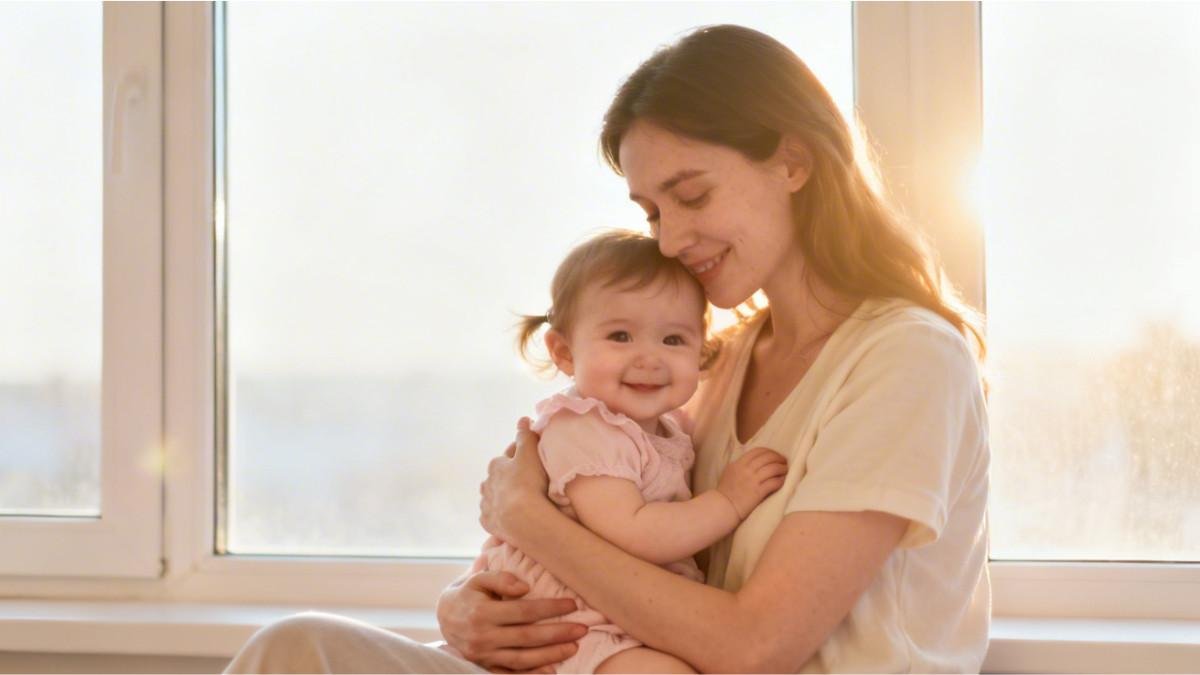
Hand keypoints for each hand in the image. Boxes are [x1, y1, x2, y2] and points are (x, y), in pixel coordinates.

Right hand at [436, 570, 587, 672]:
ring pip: (522, 659)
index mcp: (482, 613)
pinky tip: (552, 671)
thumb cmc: (468, 593)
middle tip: (582, 629)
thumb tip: (525, 587)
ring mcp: (483, 656)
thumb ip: (501, 579)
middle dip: (558, 634)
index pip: (523, 611)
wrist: (444, 617)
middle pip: (527, 637)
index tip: (572, 605)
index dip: (549, 609)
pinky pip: (510, 674)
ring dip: (551, 655)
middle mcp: (482, 637)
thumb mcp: (478, 579)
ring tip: (573, 648)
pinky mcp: (484, 667)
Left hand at [479, 418, 551, 541]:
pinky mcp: (487, 522)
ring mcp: (486, 504)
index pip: (508, 456)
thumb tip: (523, 419)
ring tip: (518, 501)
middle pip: (498, 477)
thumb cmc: (529, 482)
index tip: (532, 461)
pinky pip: (493, 515)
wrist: (523, 518)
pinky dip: (500, 514)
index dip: (520, 457)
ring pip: (493, 496)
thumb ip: (526, 435)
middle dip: (509, 477)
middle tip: (526, 482)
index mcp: (496, 465)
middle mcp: (486, 483)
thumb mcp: (530, 453)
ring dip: (502, 496)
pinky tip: (509, 517)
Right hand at [715, 446, 787, 519]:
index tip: (775, 455)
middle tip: (784, 461)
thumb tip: (754, 462)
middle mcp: (746, 469)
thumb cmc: (725, 492)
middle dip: (778, 458)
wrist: (722, 507)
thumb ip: (740, 466)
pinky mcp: (758, 492)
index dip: (769, 452)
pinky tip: (783, 481)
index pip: (757, 451)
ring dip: (782, 468)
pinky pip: (773, 482)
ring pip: (773, 468)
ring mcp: (752, 480)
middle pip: (767, 458)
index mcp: (738, 464)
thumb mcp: (729, 473)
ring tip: (786, 470)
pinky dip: (780, 480)